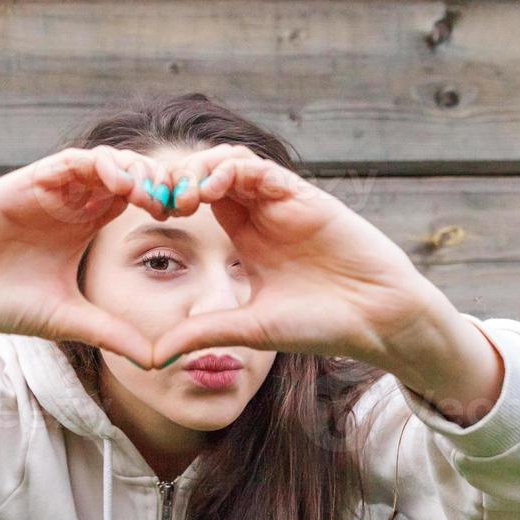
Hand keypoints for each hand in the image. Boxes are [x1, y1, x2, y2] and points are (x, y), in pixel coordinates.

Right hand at [0, 146, 180, 368]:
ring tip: (152, 191)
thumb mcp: (70, 320)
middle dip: (157, 181)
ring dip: (130, 170)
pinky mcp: (24, 183)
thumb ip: (113, 333)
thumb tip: (159, 361)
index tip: (188, 218)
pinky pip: (66, 163)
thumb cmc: (4, 304)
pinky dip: (93, 166)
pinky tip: (116, 182)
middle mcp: (69, 201)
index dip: (164, 201)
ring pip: (101, 162)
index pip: (134, 198)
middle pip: (126, 173)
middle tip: (181, 199)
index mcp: (84, 224)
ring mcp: (47, 189)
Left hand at [149, 145, 452, 370]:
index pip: (198, 200)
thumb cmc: (319, 325)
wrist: (375, 319)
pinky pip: (261, 169)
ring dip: (199, 170)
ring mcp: (282, 202)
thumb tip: (154, 357)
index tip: (144, 218)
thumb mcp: (249, 328)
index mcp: (246, 238)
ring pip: (231, 162)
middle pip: (208, 173)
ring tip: (179, 195)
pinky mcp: (304, 196)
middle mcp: (262, 214)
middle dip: (175, 179)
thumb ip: (204, 334)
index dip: (168, 200)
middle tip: (152, 199)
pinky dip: (232, 170)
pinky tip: (211, 187)